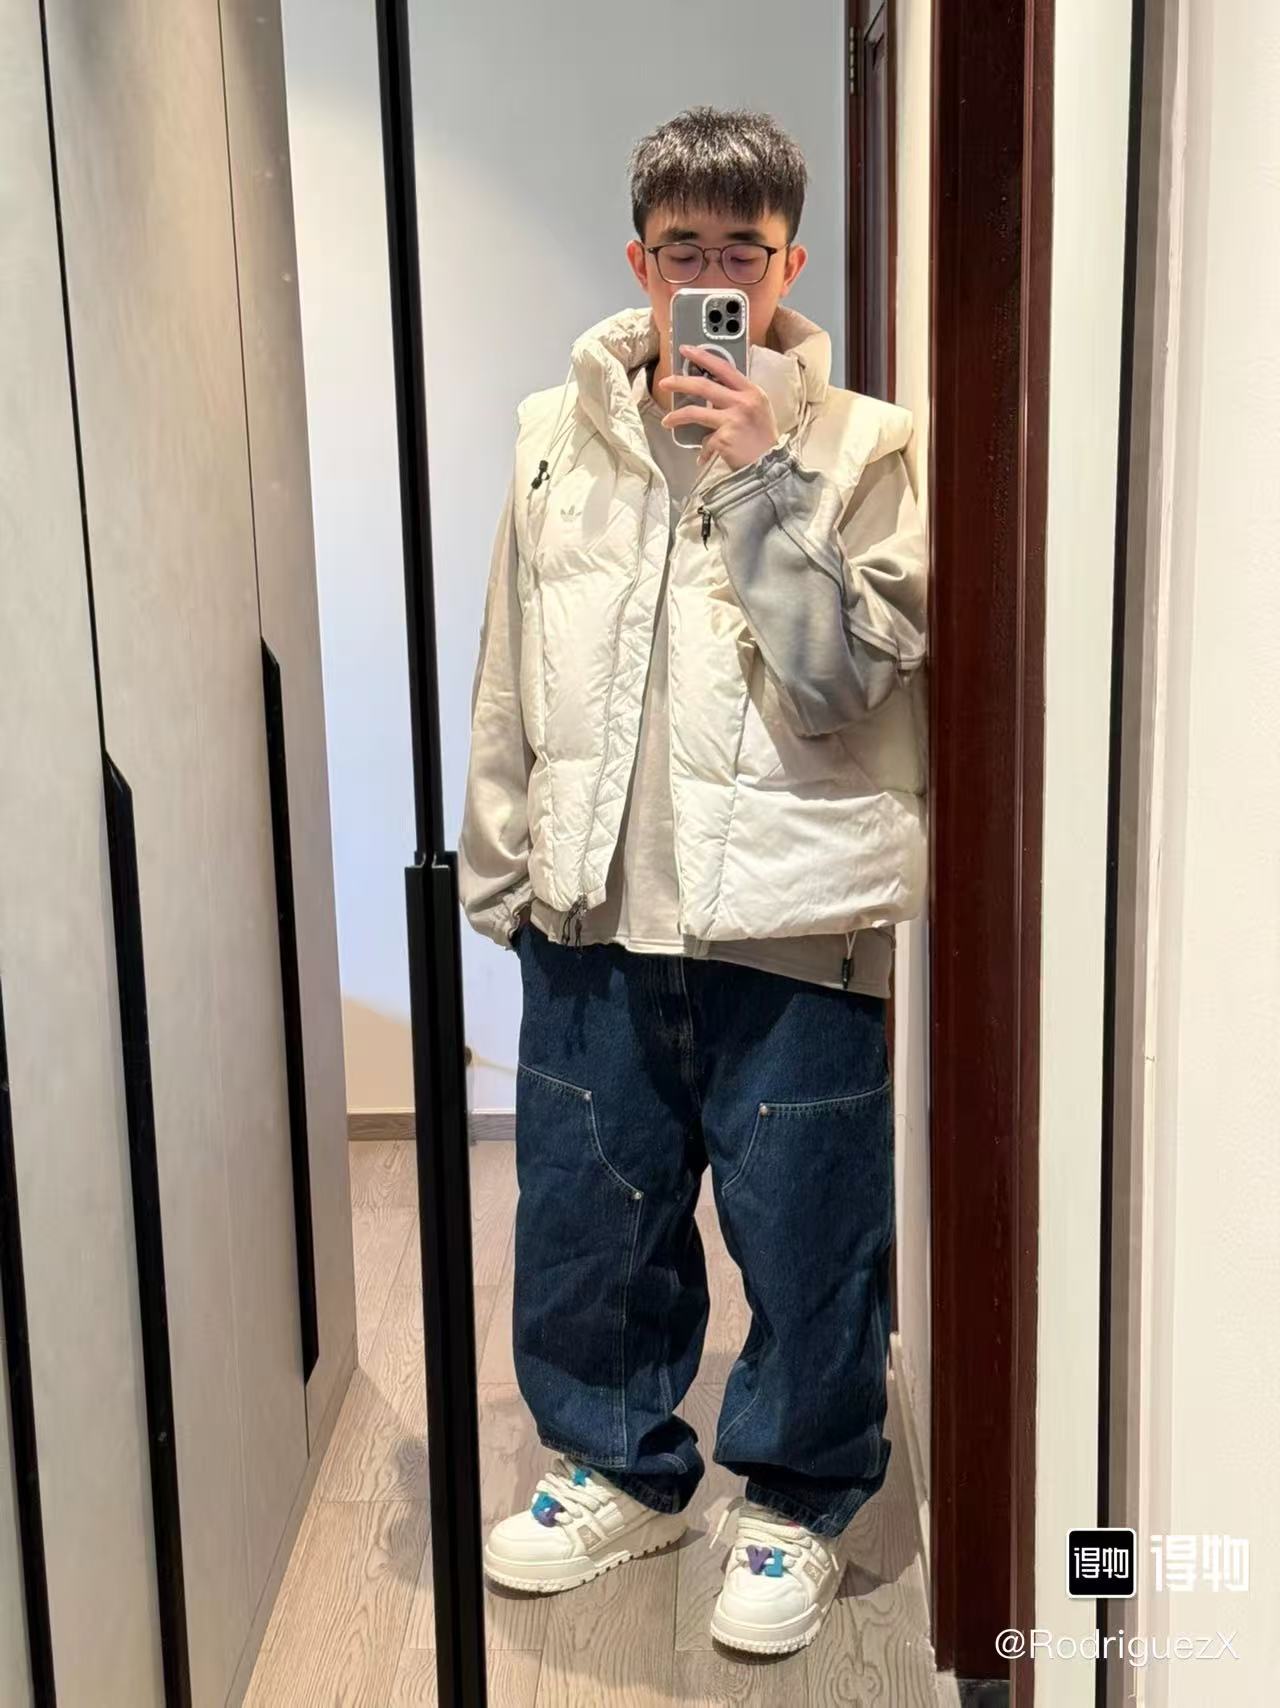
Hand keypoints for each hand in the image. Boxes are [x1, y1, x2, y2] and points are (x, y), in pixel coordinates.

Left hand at [656, 344, 780, 468]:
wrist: (771, 465)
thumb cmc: (763, 438)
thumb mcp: (758, 409)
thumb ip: (738, 396)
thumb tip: (711, 390)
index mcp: (751, 391)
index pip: (723, 368)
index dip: (703, 356)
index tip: (686, 349)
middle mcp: (742, 402)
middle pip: (703, 386)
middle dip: (680, 382)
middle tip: (665, 382)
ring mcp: (732, 420)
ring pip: (695, 412)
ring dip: (677, 416)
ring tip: (667, 421)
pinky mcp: (724, 439)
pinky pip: (705, 441)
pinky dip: (703, 450)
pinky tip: (704, 456)